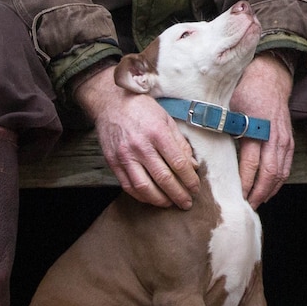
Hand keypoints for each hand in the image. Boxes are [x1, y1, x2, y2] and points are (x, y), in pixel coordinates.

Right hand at [74, 65, 200, 208]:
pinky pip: (128, 186)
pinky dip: (141, 196)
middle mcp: (140, 146)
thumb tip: (193, 166)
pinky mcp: (113, 162)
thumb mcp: (166, 119)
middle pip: (163, 178)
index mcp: (157, 133)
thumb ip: (180, 143)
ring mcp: (125, 156)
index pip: (178, 163)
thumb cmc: (142, 109)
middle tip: (187, 203)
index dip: (189, 180)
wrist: (110, 102)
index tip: (196, 188)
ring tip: (170, 203)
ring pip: (144, 187)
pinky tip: (151, 198)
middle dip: (178, 194)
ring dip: (160, 200)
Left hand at [231, 53, 295, 207]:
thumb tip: (201, 144)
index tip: (235, 195)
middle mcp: (274, 136)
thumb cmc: (246, 89)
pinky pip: (286, 167)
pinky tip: (269, 190)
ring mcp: (284, 139)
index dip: (244, 182)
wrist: (270, 76)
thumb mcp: (228, 104)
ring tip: (256, 202)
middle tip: (246, 206)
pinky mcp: (289, 141)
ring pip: (280, 173)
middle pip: (269, 173)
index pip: (251, 163)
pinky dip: (278, 181)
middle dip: (258, 193)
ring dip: (269, 190)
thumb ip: (219, 125)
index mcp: (257, 127)